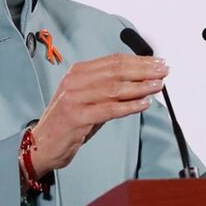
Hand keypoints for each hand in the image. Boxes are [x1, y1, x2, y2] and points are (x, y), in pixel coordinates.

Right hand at [29, 54, 168, 176]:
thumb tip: (142, 82)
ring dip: (140, 87)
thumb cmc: (68, 122)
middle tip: (164, 71)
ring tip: (158, 86)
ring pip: (115, 88)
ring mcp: (74, 98)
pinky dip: (129, 106)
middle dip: (144, 70)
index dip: (138, 60)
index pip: (113, 61)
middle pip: (116, 71)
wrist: (42, 145)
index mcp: (77, 72)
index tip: (157, 62)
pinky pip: (109, 110)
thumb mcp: (86, 98)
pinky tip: (144, 103)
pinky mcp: (77, 117)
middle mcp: (74, 81)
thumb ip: (108, 88)